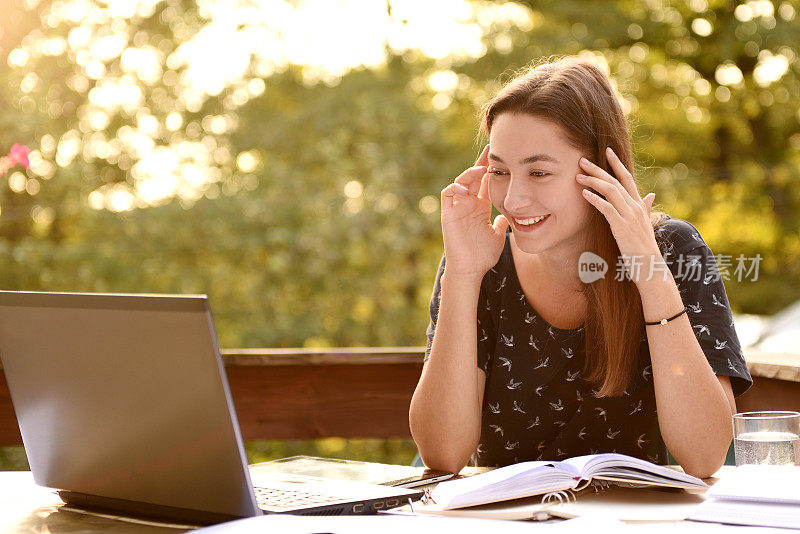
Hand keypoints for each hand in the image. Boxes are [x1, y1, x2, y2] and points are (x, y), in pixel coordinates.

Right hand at [440, 144, 509, 279]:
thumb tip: (508, 217)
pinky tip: (466, 189)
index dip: (491, 169)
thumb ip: (502, 225)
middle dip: (481, 162)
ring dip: (470, 173)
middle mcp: (468, 204)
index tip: (502, 154)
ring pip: (460, 182)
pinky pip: (447, 194)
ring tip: (481, 170)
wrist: (470, 270)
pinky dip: (455, 188)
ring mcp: (457, 208)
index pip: (485, 183)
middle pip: (473, 177)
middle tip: (491, 149)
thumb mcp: (498, 237)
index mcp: (480, 207)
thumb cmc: (483, 256)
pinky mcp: (447, 214)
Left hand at [576, 147, 659, 285]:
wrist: (650, 268)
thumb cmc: (644, 250)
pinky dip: (595, 199)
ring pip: (610, 191)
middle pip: (615, 181)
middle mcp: (635, 207)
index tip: (607, 151)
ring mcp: (629, 216)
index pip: (628, 178)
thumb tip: (649, 195)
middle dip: (598, 169)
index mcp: (639, 206)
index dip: (617, 164)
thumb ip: (643, 209)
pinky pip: (606, 208)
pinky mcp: (621, 227)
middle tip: (582, 160)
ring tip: (578, 175)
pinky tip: (584, 193)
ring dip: (593, 181)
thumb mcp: (645, 226)